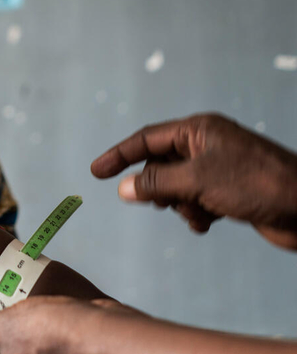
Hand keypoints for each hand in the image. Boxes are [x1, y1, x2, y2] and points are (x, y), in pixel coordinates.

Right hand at [91, 113, 296, 247]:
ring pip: (176, 187)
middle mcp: (205, 146)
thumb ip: (156, 184)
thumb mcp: (197, 181)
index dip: (119, 155)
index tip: (96, 172)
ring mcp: (217, 169)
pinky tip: (208, 222)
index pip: (147, 140)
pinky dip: (195, 214)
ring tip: (197, 213)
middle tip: (161, 203)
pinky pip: (194, 201)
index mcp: (198, 131)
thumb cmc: (256, 184)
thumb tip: (124, 188)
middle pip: (160, 166)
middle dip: (158, 189)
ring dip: (179, 205)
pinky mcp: (228, 192)